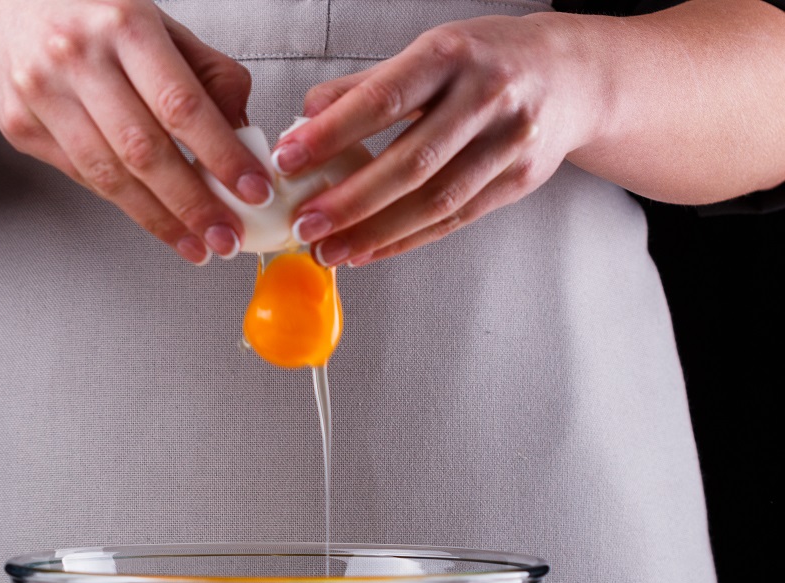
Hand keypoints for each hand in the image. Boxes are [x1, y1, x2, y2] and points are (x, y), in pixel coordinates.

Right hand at [0, 0, 274, 263]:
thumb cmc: (88, 17)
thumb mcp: (153, 23)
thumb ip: (203, 72)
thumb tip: (242, 131)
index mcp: (124, 23)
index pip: (181, 104)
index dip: (221, 154)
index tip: (251, 189)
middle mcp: (77, 56)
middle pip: (145, 149)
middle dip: (193, 203)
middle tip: (226, 235)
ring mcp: (42, 93)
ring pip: (110, 175)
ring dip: (160, 218)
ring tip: (196, 244)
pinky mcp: (20, 127)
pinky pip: (83, 176)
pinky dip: (124, 203)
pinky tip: (155, 218)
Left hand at [273, 13, 598, 265]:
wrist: (571, 74)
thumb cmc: (486, 61)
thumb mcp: (428, 54)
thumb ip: (366, 86)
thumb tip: (307, 117)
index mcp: (452, 55)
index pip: (383, 100)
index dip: (331, 134)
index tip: (288, 160)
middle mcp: (487, 96)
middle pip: (410, 161)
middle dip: (350, 200)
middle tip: (305, 222)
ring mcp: (509, 143)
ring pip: (434, 200)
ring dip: (374, 232)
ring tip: (328, 249)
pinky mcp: (518, 180)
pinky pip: (454, 220)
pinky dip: (405, 240)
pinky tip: (367, 251)